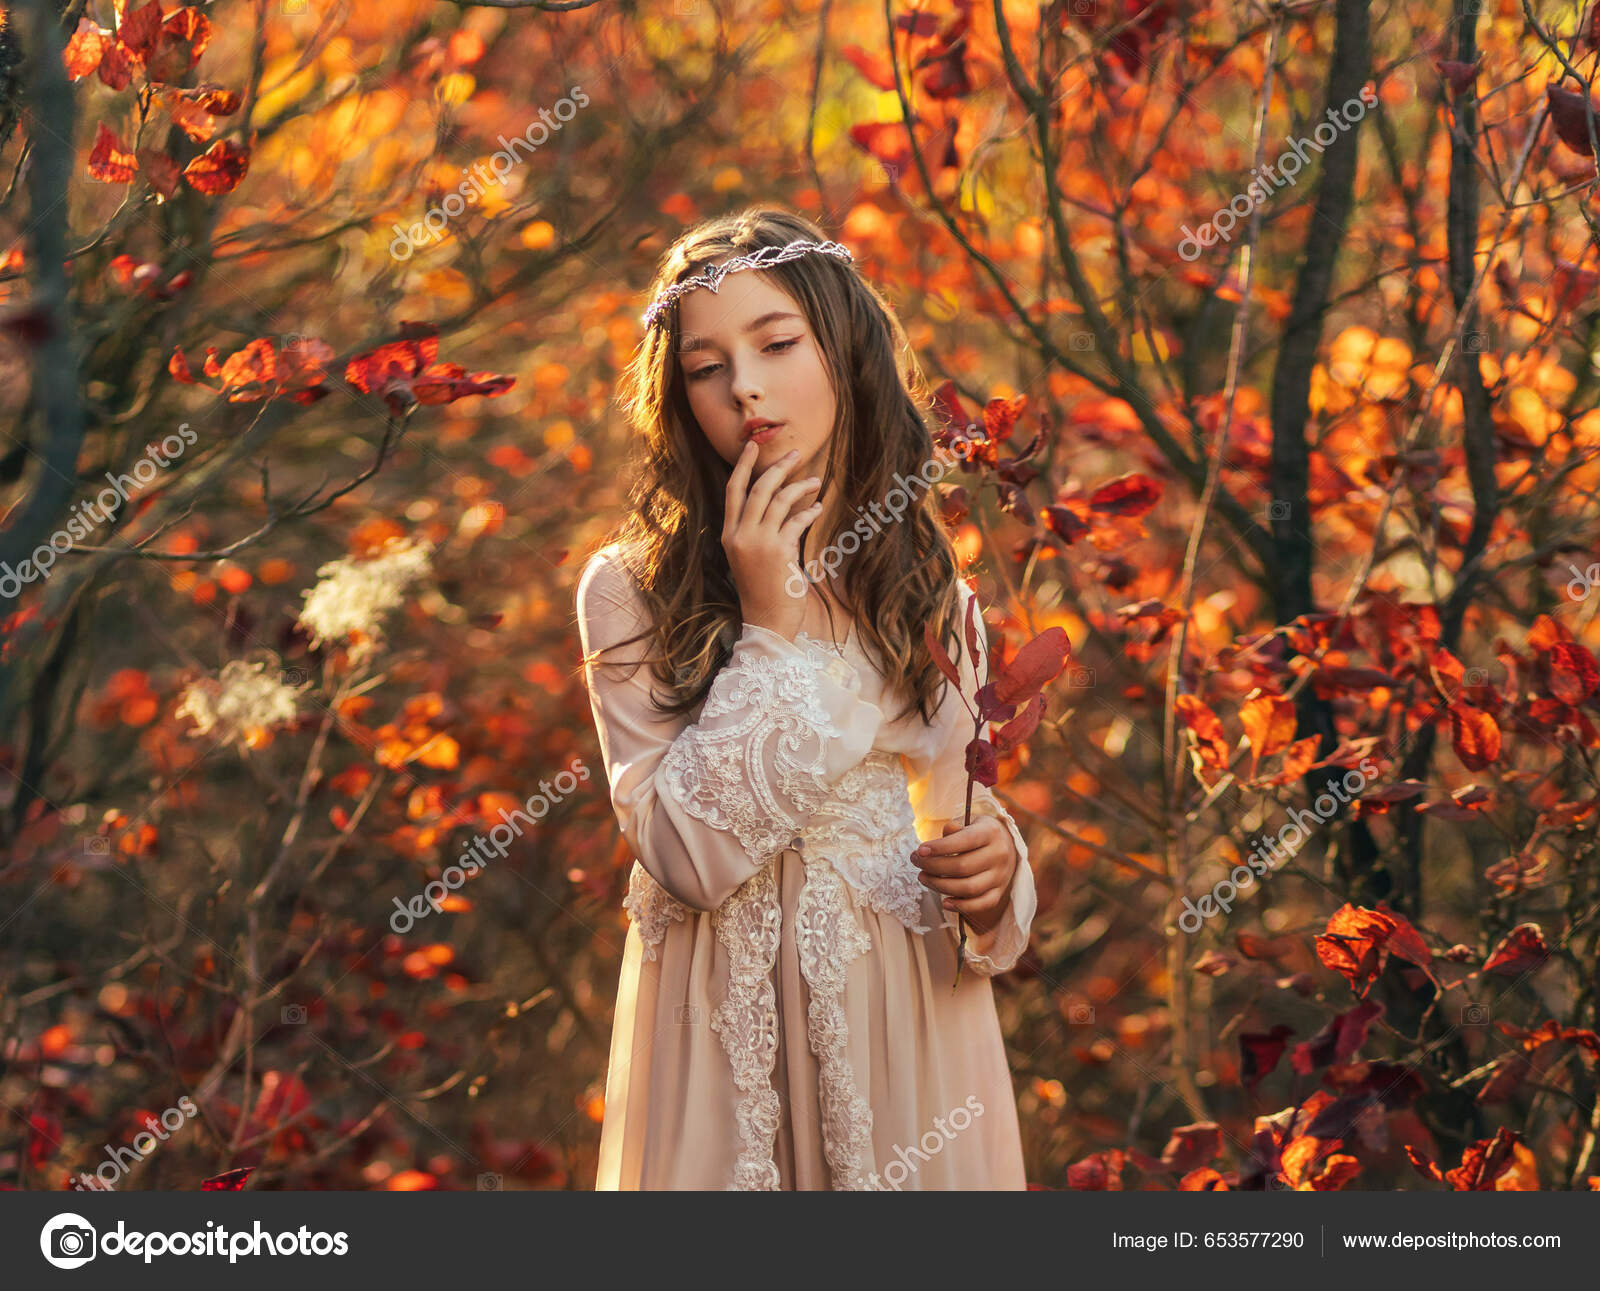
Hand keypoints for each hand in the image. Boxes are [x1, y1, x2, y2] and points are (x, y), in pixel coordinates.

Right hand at [723, 442, 822, 640]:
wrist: (767, 621)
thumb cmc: (762, 590)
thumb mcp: (749, 557)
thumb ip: (756, 530)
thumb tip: (778, 500)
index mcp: (729, 535)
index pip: (733, 491)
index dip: (744, 466)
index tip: (753, 446)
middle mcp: (740, 535)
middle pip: (758, 489)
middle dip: (778, 468)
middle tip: (796, 455)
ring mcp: (759, 543)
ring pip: (780, 500)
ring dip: (800, 487)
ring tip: (815, 481)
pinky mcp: (779, 551)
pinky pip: (797, 521)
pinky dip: (810, 512)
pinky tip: (818, 509)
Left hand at [911, 816, 1018, 934]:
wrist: (1006, 845)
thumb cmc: (980, 832)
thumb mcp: (970, 821)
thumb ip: (956, 826)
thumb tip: (946, 832)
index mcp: (991, 833)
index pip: (965, 841)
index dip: (940, 847)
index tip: (920, 850)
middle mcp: (999, 855)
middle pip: (963, 867)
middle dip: (933, 866)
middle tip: (916, 861)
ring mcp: (1000, 876)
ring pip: (969, 888)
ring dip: (941, 886)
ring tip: (923, 877)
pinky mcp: (999, 892)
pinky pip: (981, 904)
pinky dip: (961, 906)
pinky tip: (944, 902)